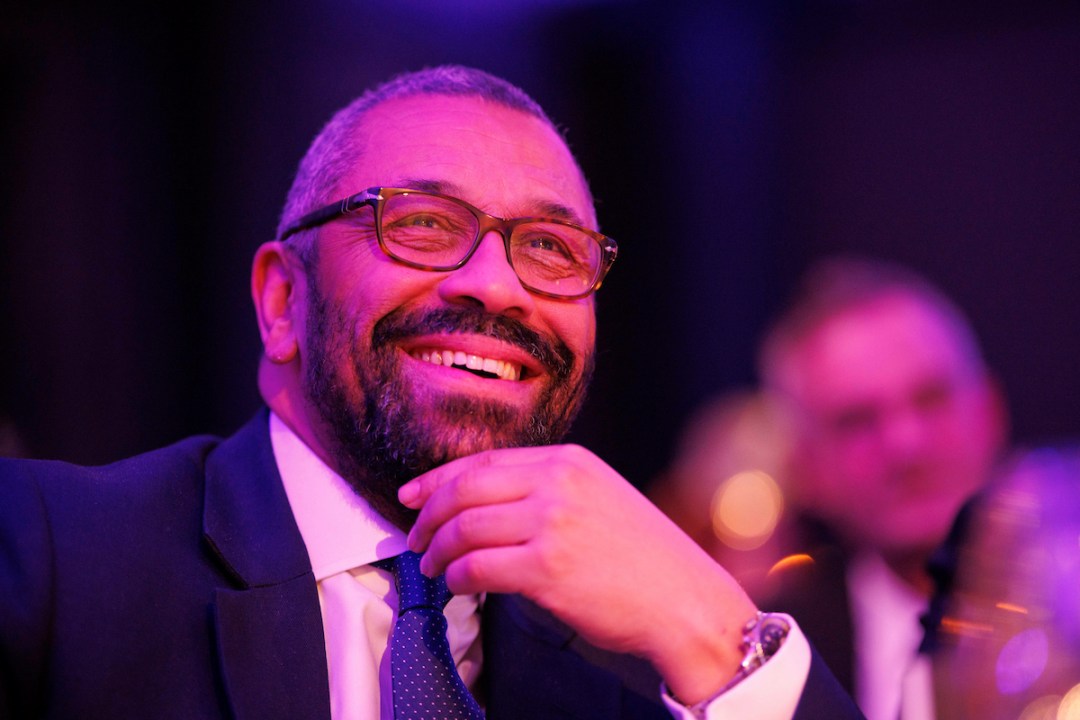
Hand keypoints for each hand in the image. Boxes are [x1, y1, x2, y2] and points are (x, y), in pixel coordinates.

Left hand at [399, 444, 758, 703]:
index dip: (438, 478)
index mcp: (570, 460)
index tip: (413, 495)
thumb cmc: (647, 561)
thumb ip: (549, 490)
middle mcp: (558, 483)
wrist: (686, 602)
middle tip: (414, 538)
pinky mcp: (546, 567)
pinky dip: (457, 578)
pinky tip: (457, 586)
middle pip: (465, 489)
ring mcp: (552, 523)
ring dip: (437, 551)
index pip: (484, 461)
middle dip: (428, 515)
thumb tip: (486, 506)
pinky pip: (477, 568)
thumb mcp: (601, 498)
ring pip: (465, 528)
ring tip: (432, 567)